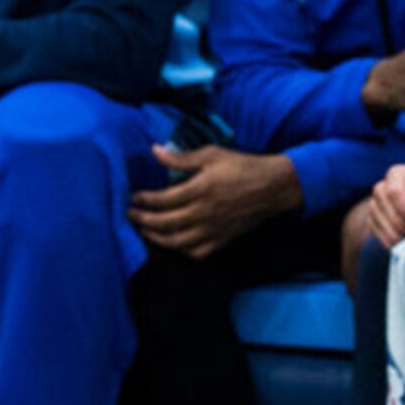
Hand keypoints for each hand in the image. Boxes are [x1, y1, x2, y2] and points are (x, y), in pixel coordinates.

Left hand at [127, 144, 301, 259]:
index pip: (163, 200)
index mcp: (201, 189)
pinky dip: (181, 250)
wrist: (274, 187)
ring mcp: (213, 230)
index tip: (134, 197)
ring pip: (177, 242)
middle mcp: (204, 213)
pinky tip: (173, 243)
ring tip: (145, 231)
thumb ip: (181, 157)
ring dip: (156, 238)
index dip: (144, 200)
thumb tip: (154, 151)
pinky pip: (196, 253)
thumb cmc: (243, 166)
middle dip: (143, 221)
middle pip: (164, 224)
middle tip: (131, 215)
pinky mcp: (222, 240)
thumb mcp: (212, 154)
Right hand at [364, 162, 404, 249]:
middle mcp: (381, 188)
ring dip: (399, 236)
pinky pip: (379, 235)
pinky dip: (393, 242)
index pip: (394, 192)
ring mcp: (375, 206)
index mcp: (397, 175)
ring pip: (382, 225)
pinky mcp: (374, 222)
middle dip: (404, 225)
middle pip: (387, 210)